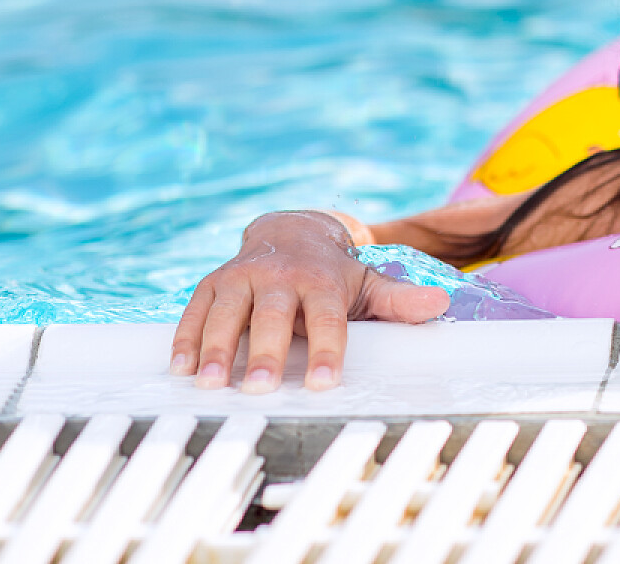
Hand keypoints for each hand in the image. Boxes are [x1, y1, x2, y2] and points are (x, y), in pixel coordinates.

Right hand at [170, 210, 448, 392]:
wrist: (292, 231)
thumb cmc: (334, 273)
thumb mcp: (369, 282)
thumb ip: (399, 299)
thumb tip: (439, 306)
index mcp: (321, 281)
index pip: (328, 318)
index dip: (328, 350)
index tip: (327, 384)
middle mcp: (280, 278)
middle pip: (273, 316)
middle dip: (267, 352)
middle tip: (262, 388)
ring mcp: (242, 277)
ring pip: (228, 312)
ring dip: (218, 347)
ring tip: (211, 382)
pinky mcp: (212, 283)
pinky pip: (194, 311)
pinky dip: (185, 337)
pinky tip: (180, 368)